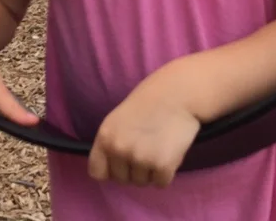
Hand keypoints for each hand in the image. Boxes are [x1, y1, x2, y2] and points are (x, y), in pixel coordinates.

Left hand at [87, 68, 200, 188]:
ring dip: (150, 171)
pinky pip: (161, 182)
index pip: (97, 172)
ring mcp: (140, 159)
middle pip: (122, 180)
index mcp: (105, 137)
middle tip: (146, 148)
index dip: (111, 169)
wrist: (178, 93)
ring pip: (142, 182)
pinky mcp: (162, 165)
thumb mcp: (118, 119)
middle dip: (133, 170)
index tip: (121, 162)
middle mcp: (119, 150)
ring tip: (159, 147)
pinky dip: (166, 173)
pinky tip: (169, 152)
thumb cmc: (148, 102)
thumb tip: (113, 167)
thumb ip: (113, 142)